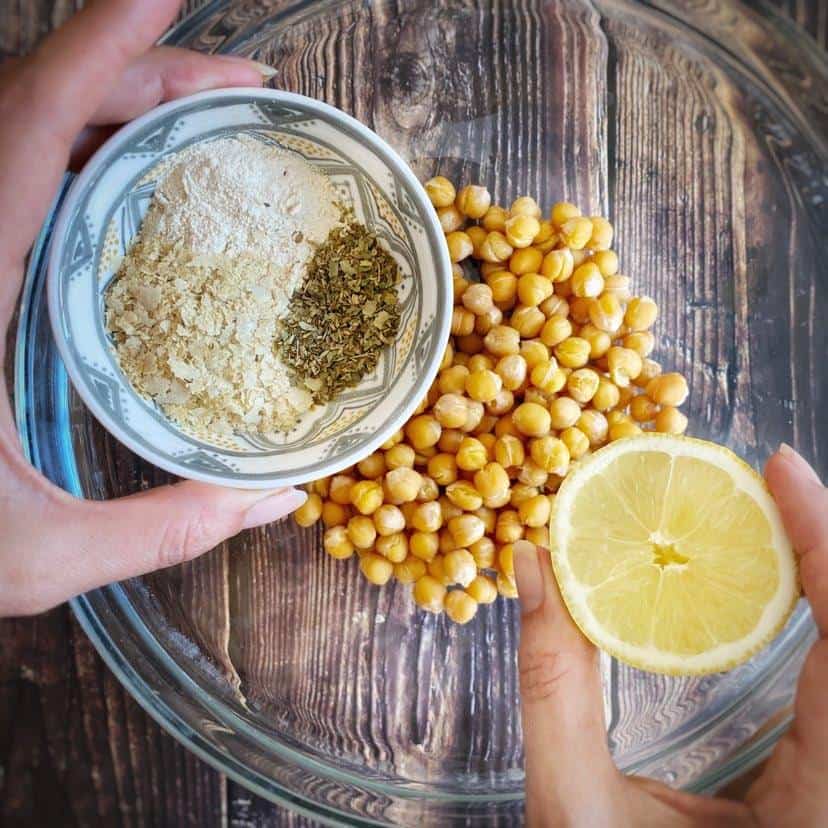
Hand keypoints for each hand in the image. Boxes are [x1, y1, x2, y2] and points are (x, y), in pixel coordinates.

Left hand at [0, 0, 305, 617]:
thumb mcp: (37, 556)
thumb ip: (163, 528)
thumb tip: (279, 499)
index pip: (29, 131)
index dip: (100, 52)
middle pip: (34, 109)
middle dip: (143, 76)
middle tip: (243, 86)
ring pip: (24, 132)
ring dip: (117, 106)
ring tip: (207, 115)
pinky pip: (22, 175)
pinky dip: (84, 150)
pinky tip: (140, 176)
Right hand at [513, 443, 827, 825]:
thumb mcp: (575, 814)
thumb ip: (552, 688)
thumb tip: (533, 566)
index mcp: (824, 813)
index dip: (827, 546)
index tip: (782, 467)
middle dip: (824, 551)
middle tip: (769, 482)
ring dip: (821, 582)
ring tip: (770, 517)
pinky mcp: (826, 783)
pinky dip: (816, 624)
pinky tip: (774, 587)